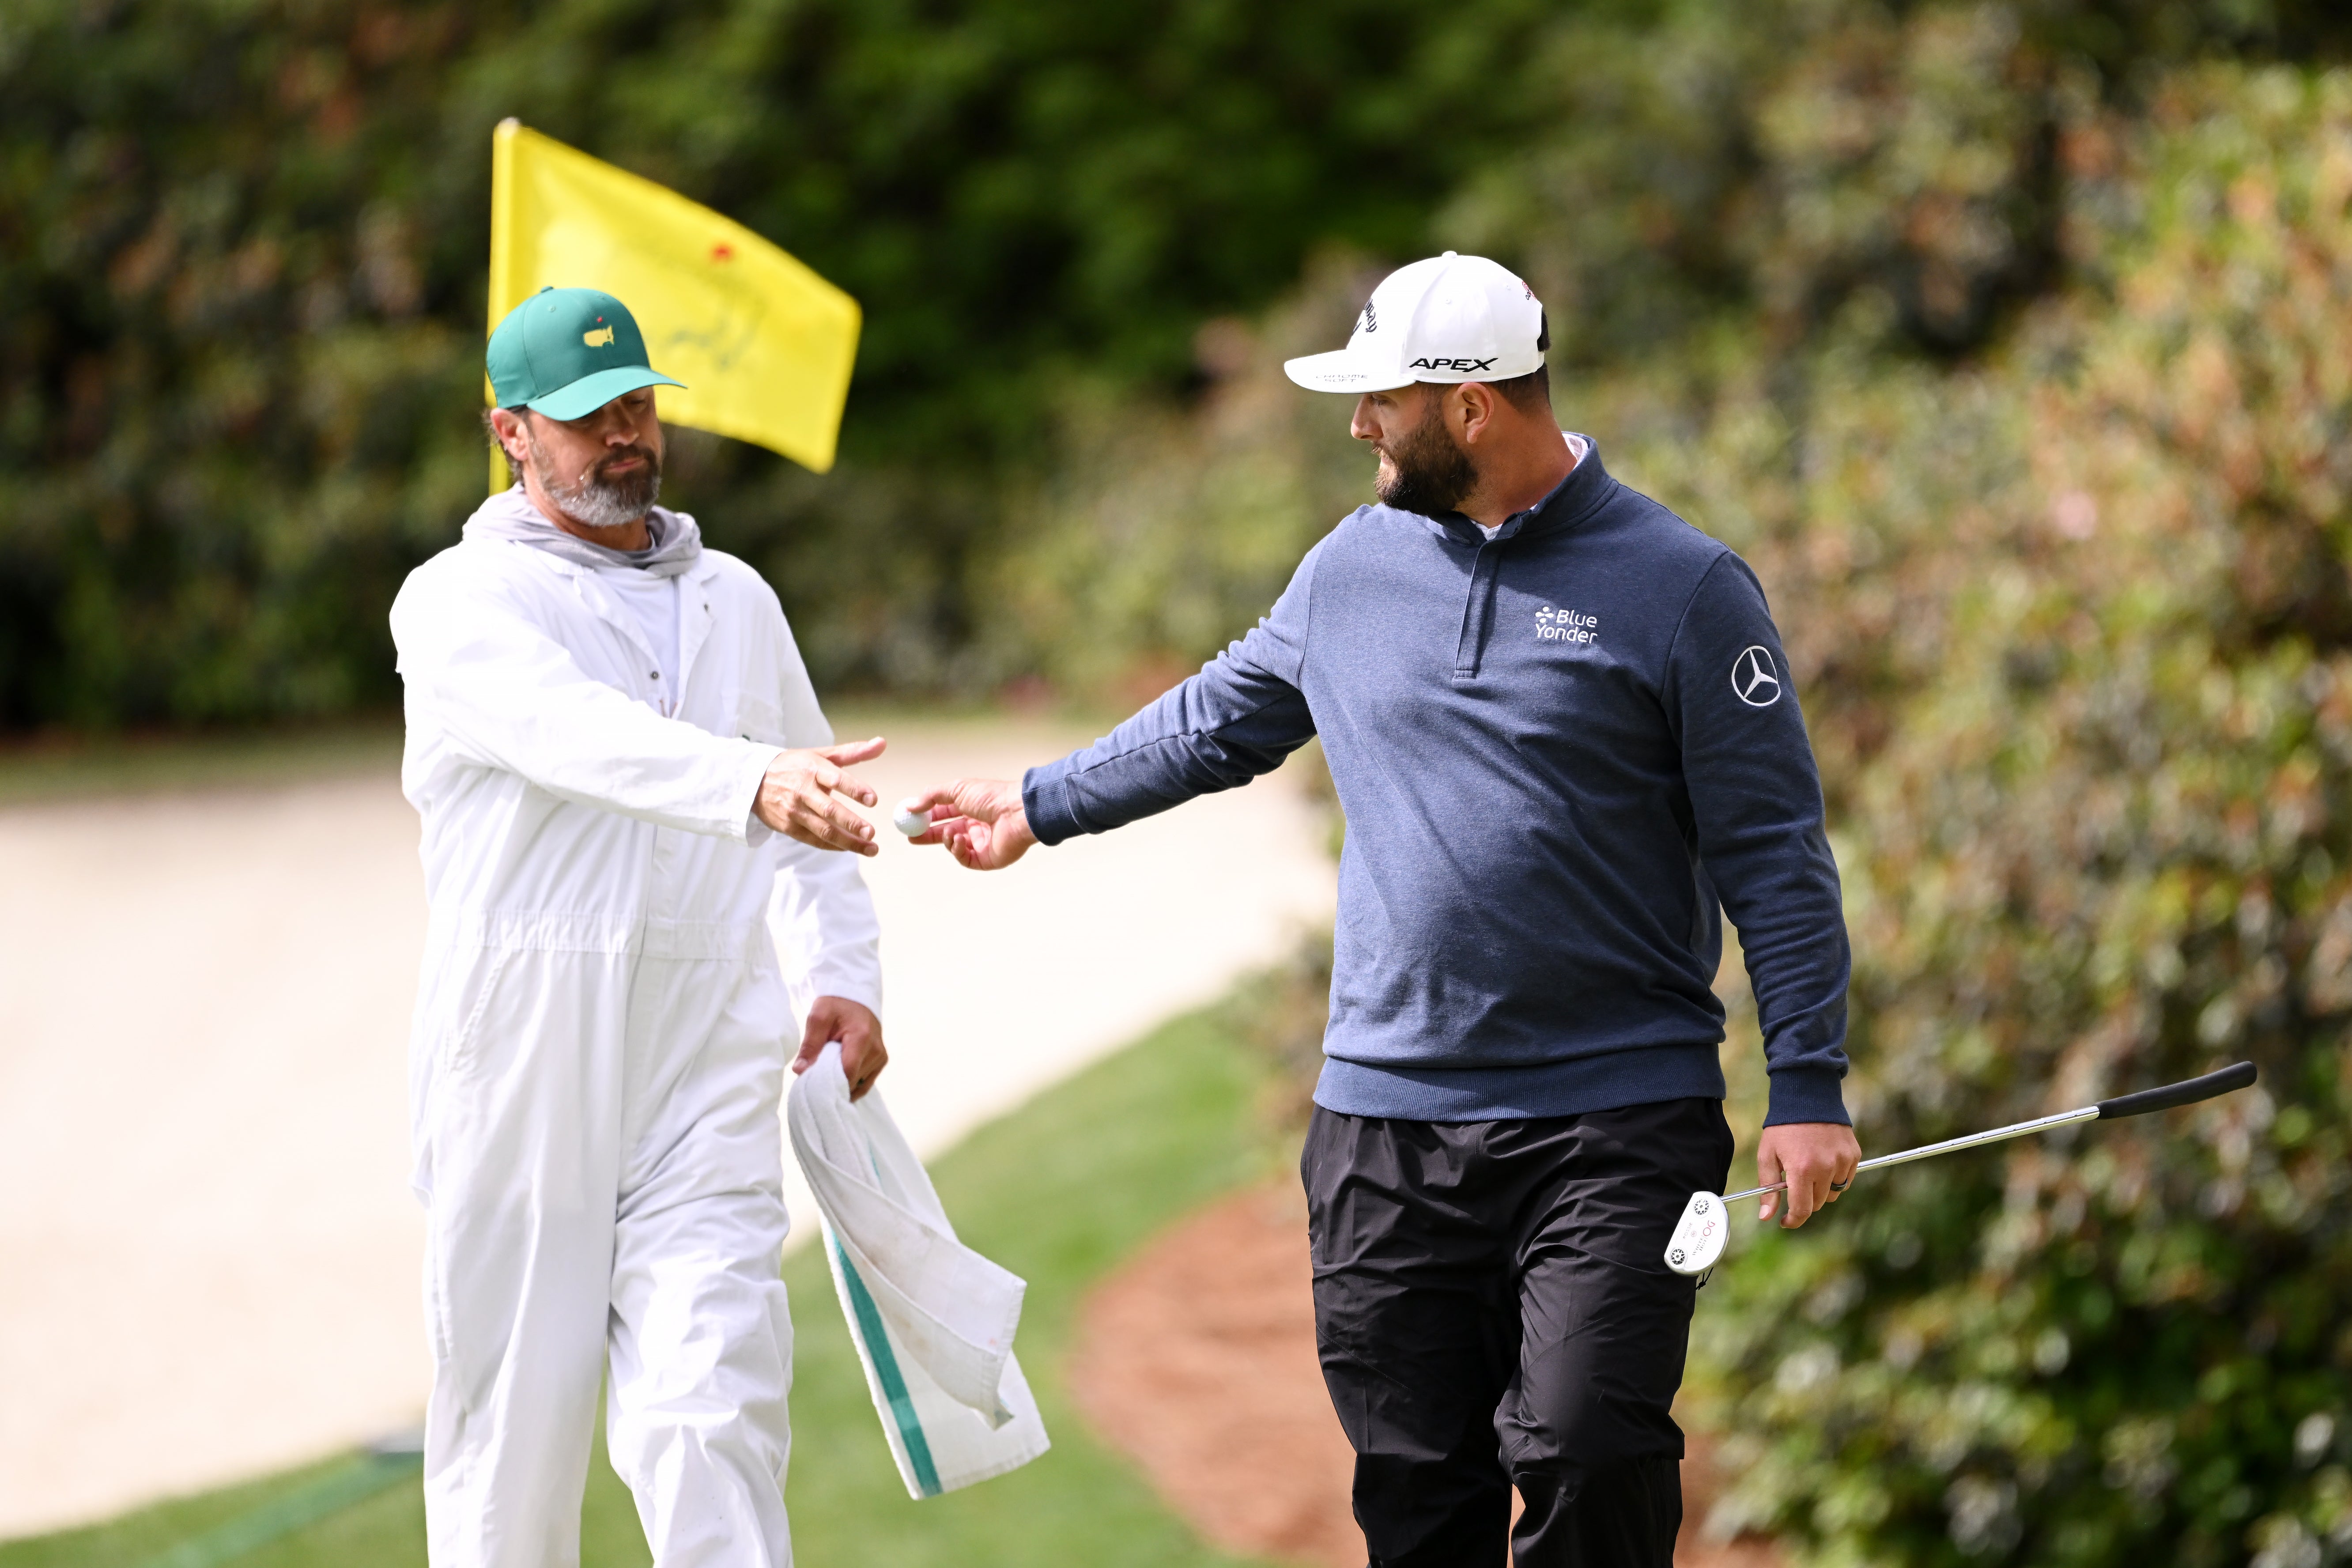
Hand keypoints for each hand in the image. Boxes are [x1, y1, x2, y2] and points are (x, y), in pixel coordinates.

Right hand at [756, 737, 885, 855]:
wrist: (753, 780)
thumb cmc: (795, 766)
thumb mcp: (821, 754)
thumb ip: (853, 752)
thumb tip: (882, 743)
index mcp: (813, 769)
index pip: (836, 779)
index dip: (855, 789)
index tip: (873, 799)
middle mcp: (803, 790)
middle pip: (829, 810)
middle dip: (851, 823)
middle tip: (871, 833)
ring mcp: (794, 811)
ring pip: (824, 831)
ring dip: (849, 842)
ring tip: (871, 848)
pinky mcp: (788, 827)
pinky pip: (814, 840)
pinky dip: (834, 846)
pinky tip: (851, 848)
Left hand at [792, 995, 886, 1099]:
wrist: (854, 996)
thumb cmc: (836, 1005)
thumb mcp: (818, 1018)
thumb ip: (809, 1045)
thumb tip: (800, 1071)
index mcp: (862, 1037)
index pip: (847, 1071)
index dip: (828, 1081)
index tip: (811, 1082)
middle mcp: (876, 1050)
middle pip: (852, 1080)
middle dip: (832, 1083)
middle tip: (815, 1078)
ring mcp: (880, 1056)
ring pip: (858, 1084)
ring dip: (841, 1083)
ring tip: (828, 1073)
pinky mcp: (881, 1060)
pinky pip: (865, 1083)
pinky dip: (851, 1085)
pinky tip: (839, 1081)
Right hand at [898, 777, 1037, 870]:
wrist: (1016, 812)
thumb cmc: (990, 797)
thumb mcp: (956, 789)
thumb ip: (932, 797)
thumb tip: (911, 805)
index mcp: (971, 806)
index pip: (944, 813)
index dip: (927, 817)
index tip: (910, 819)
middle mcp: (977, 824)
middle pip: (946, 831)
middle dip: (928, 834)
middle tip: (911, 836)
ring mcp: (982, 842)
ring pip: (954, 846)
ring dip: (946, 839)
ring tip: (949, 832)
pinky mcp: (987, 858)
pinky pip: (966, 859)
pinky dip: (958, 850)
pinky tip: (959, 840)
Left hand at [1755, 1121, 1860, 1228]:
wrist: (1807, 1098)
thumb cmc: (1782, 1128)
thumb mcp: (1767, 1155)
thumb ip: (1767, 1188)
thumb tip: (1766, 1217)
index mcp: (1801, 1169)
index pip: (1802, 1209)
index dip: (1793, 1220)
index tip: (1785, 1221)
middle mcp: (1825, 1167)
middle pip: (1817, 1203)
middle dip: (1804, 1200)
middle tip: (1793, 1185)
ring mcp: (1842, 1161)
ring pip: (1833, 1194)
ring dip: (1820, 1190)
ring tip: (1808, 1171)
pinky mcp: (1853, 1155)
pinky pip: (1846, 1179)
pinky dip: (1834, 1178)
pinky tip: (1823, 1163)